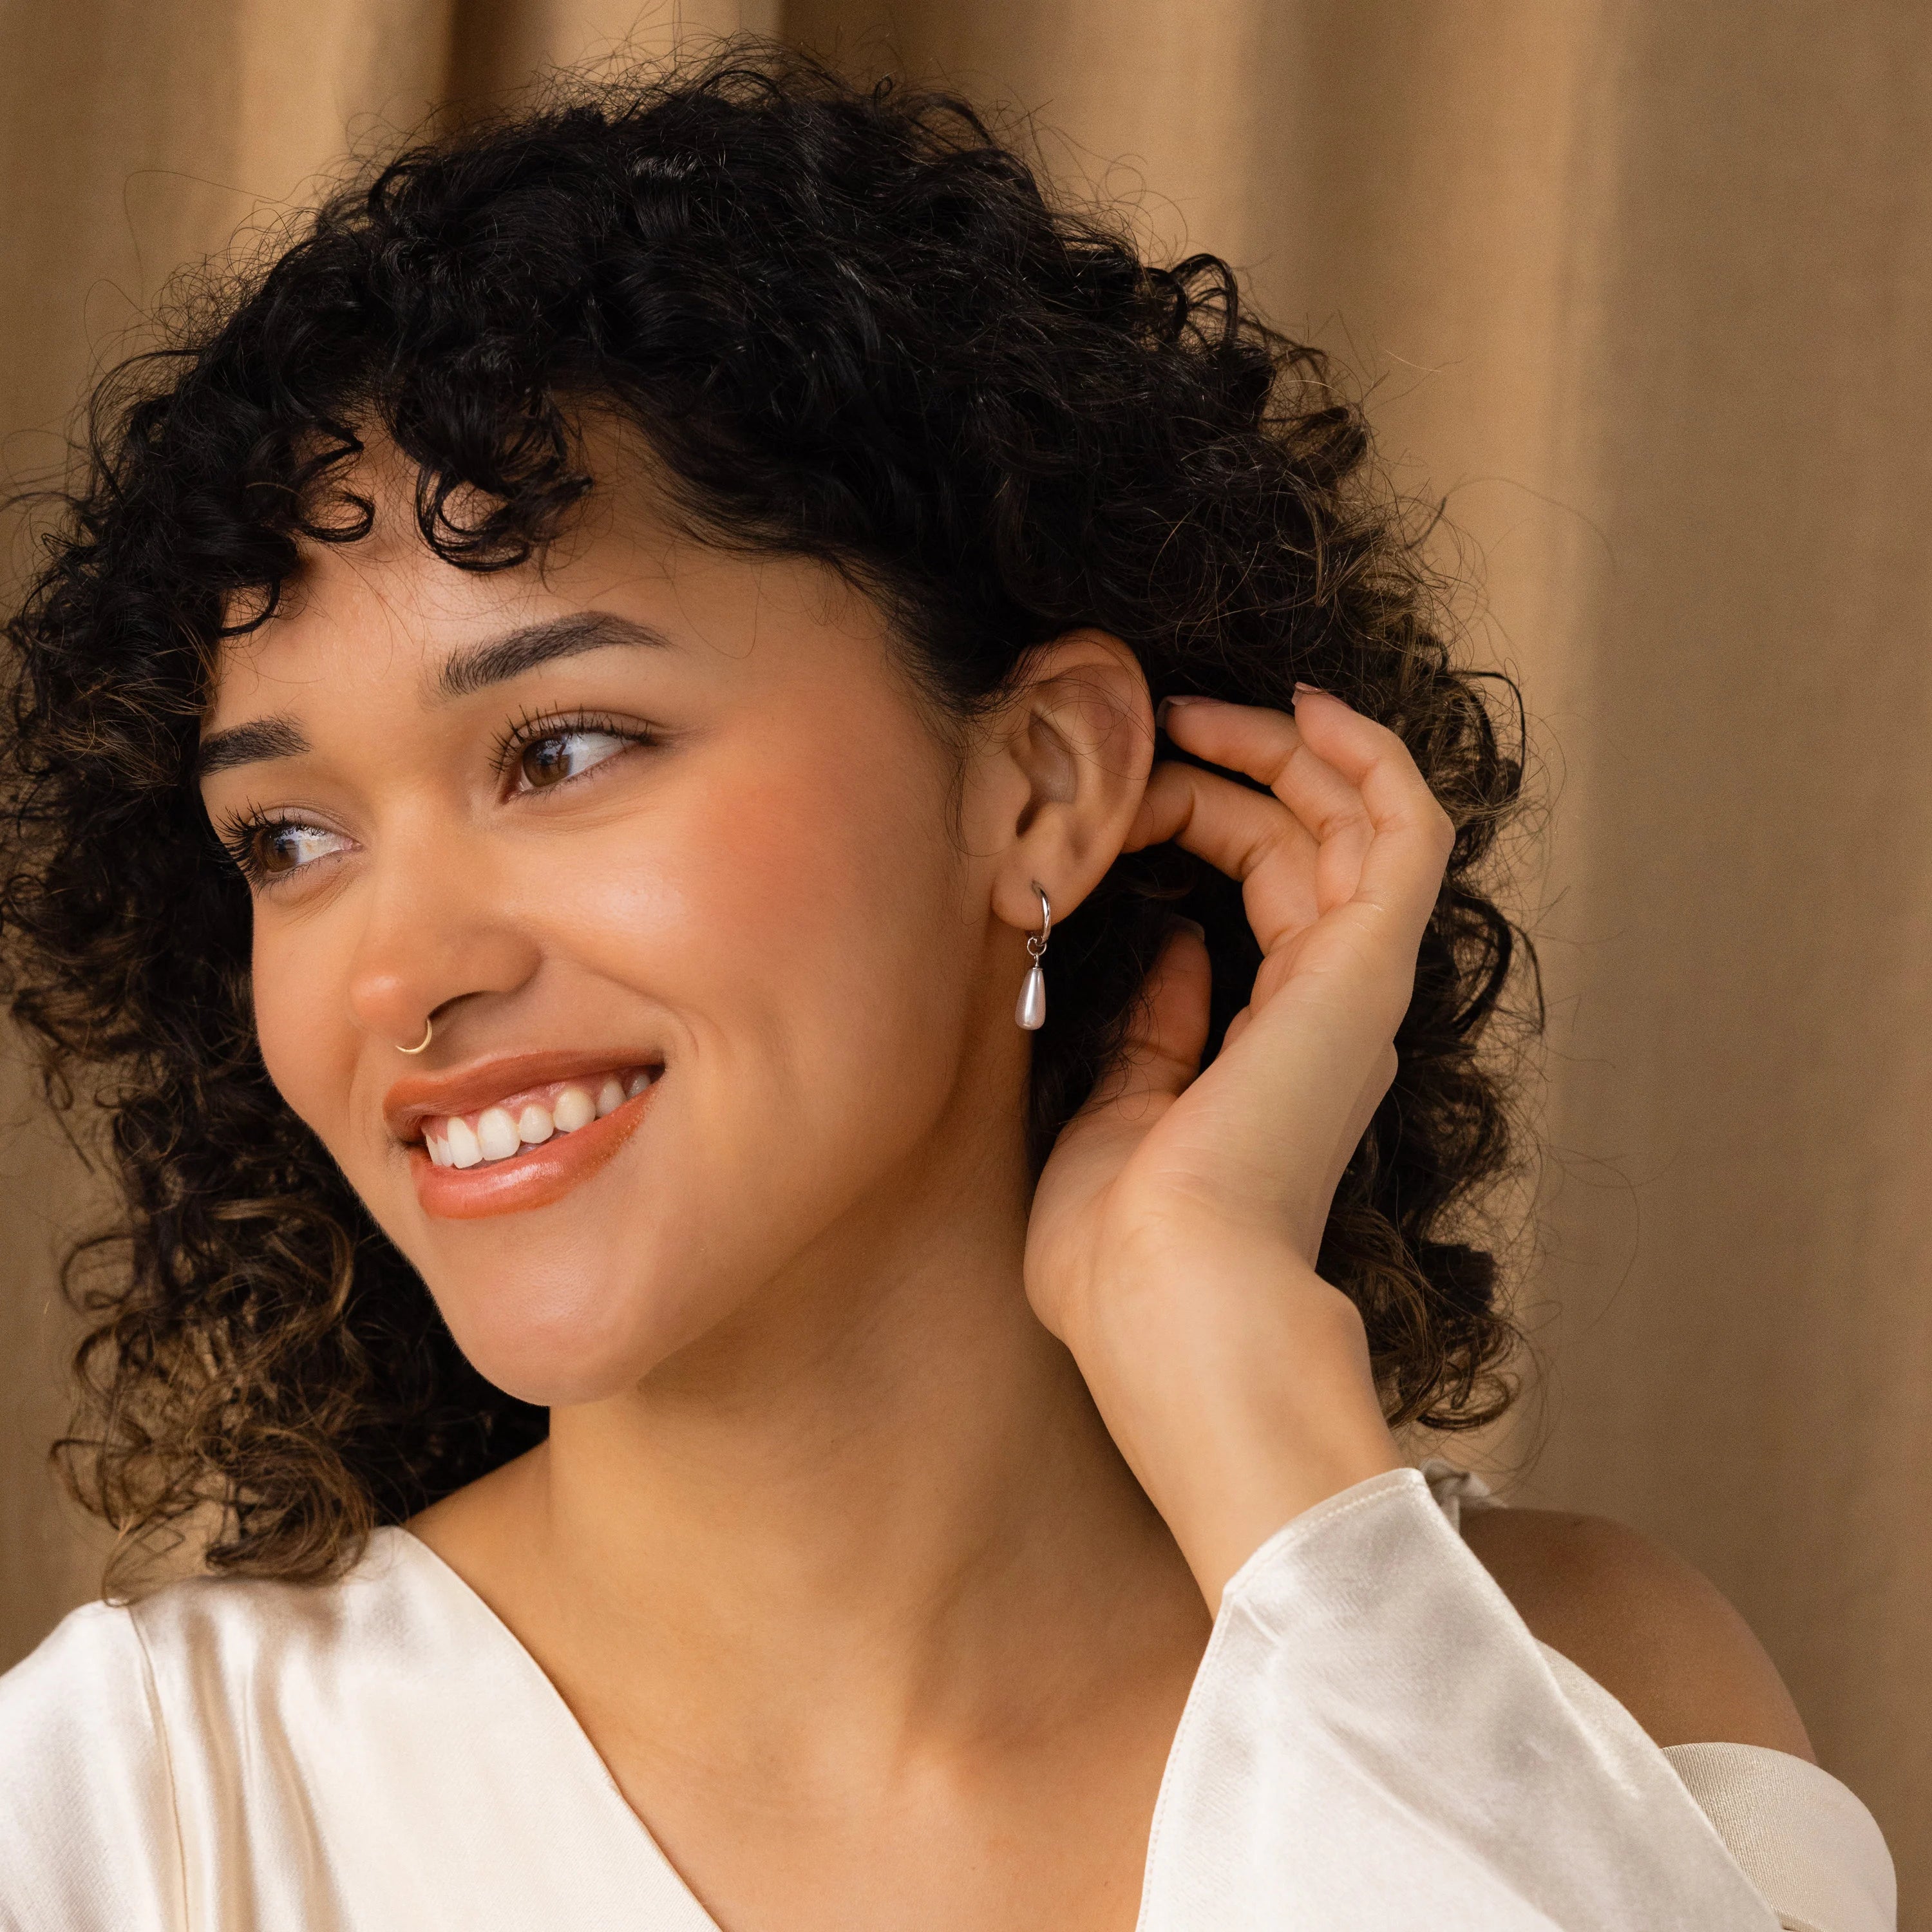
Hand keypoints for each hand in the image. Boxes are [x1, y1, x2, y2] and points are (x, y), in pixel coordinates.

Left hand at [1025, 688, 1455, 1604]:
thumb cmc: (1122, 1248)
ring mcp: (1354, 986)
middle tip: (1159, 723)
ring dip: (1288, 750)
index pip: (1266, 896)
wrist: (1165, 1296)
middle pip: (1306, 846)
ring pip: (1356, 824)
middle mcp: (1330, 1011)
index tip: (1125, 789)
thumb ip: (1156, 1033)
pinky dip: (1368, 759)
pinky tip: (1305, 707)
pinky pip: (1404, 831)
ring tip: (1206, 706)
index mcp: (1278, 1048)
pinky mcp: (1367, 967)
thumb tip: (1175, 954)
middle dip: (1234, 770)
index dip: (1203, 821)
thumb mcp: (1117, 1115)